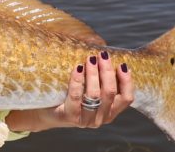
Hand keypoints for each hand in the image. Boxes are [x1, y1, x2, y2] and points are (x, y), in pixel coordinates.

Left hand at [5, 51, 133, 131]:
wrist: (46, 113)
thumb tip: (104, 55)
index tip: (122, 65)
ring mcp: (86, 120)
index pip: (127, 99)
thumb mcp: (89, 90)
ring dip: (93, 74)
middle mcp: (101, 119)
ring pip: (95, 94)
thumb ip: (100, 79)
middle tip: (102, 55)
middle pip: (110, 93)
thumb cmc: (70, 97)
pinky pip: (76, 96)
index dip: (127, 81)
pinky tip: (77, 68)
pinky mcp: (71, 117)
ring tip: (90, 59)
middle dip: (107, 71)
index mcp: (110, 112)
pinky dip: (78, 80)